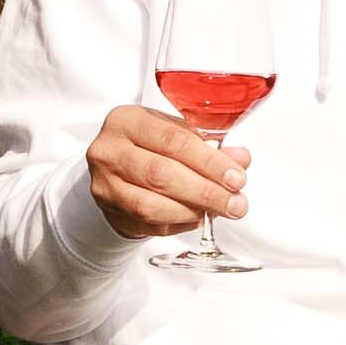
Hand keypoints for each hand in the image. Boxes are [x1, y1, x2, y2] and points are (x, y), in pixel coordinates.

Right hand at [87, 103, 246, 239]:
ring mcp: (105, 184)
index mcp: (127, 120)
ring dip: (193, 211)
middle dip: (206, 191)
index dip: (209, 162)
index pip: (173, 141)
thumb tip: (240, 160)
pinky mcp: (109, 211)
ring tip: (219, 210)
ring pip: (151, 205)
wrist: (114, 166)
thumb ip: (209, 145)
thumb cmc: (148, 144)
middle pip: (162, 175)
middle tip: (235, 202)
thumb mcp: (176, 133)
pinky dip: (179, 223)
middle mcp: (109, 151)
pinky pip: (148, 224)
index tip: (236, 176)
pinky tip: (197, 217)